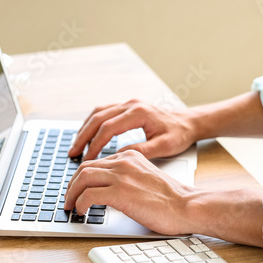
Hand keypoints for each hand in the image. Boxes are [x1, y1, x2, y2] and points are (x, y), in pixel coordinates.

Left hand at [64, 150, 262, 245]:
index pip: (97, 162)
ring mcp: (122, 175)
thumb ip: (127, 177)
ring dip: (72, 193)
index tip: (78, 189)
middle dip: (72, 184)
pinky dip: (80, 203)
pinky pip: (88, 195)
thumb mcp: (145, 178)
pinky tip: (83, 211)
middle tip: (69, 199)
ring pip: (82, 178)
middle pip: (85, 167)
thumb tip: (106, 190)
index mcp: (130, 156)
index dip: (82, 177)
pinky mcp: (120, 192)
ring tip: (72, 206)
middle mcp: (124, 161)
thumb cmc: (171, 198)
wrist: (186, 205)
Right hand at [68, 99, 195, 159]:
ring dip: (85, 128)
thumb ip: (142, 151)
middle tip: (73, 153)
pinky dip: (93, 124)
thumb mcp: (165, 146)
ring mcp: (129, 103)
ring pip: (98, 113)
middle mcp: (131, 105)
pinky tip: (88, 135)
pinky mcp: (128, 107)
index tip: (87, 158)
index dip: (95, 144)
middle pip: (98, 118)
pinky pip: (104, 112)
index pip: (109, 128)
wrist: (189, 122)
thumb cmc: (179, 134)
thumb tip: (119, 156)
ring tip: (76, 146)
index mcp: (139, 113)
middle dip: (83, 136)